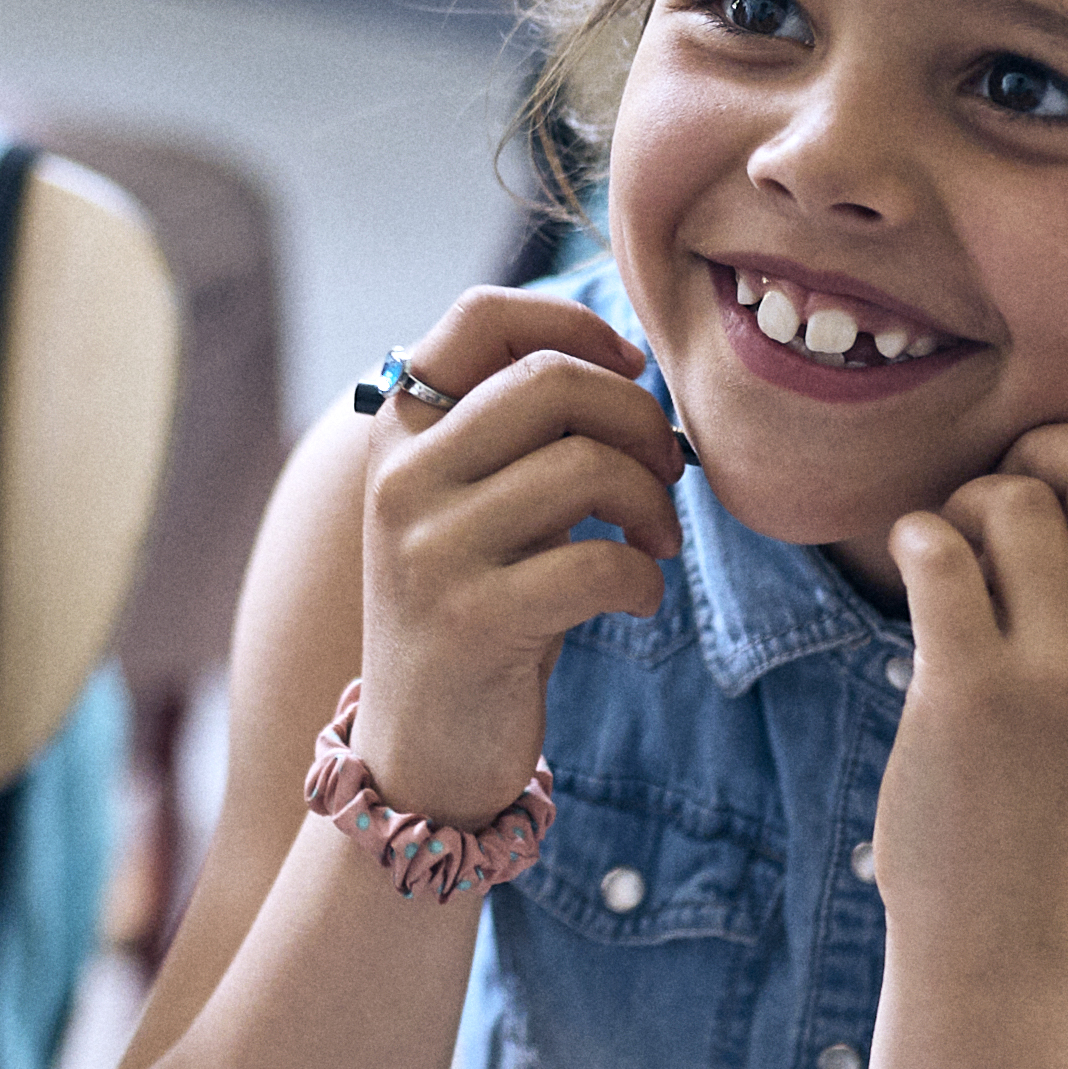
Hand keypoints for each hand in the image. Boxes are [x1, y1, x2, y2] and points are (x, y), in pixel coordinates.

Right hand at [349, 288, 689, 822]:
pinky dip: (643, 577)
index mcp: (400, 432)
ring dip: (653, 502)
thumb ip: (519, 432)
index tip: (630, 370)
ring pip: (585, 466)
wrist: (422, 752)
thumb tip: (627, 365)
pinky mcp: (472, 620)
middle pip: (551, 380)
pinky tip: (637, 599)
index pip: (482, 316)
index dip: (575, 321)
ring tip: (657, 542)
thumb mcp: (477, 503)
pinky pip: (599, 562)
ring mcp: (429, 549)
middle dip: (637, 417)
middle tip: (667, 471)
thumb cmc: (477, 609)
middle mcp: (401, 478)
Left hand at [872, 426, 1067, 939]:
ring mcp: (1060, 670)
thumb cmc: (1047, 790)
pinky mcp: (972, 690)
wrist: (1003, 920)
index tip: (1043, 521)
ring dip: (963, 512)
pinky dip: (915, 542)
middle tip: (995, 505)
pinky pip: (938, 549)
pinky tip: (917, 580)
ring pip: (1011, 499)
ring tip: (951, 573)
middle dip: (1039, 451)